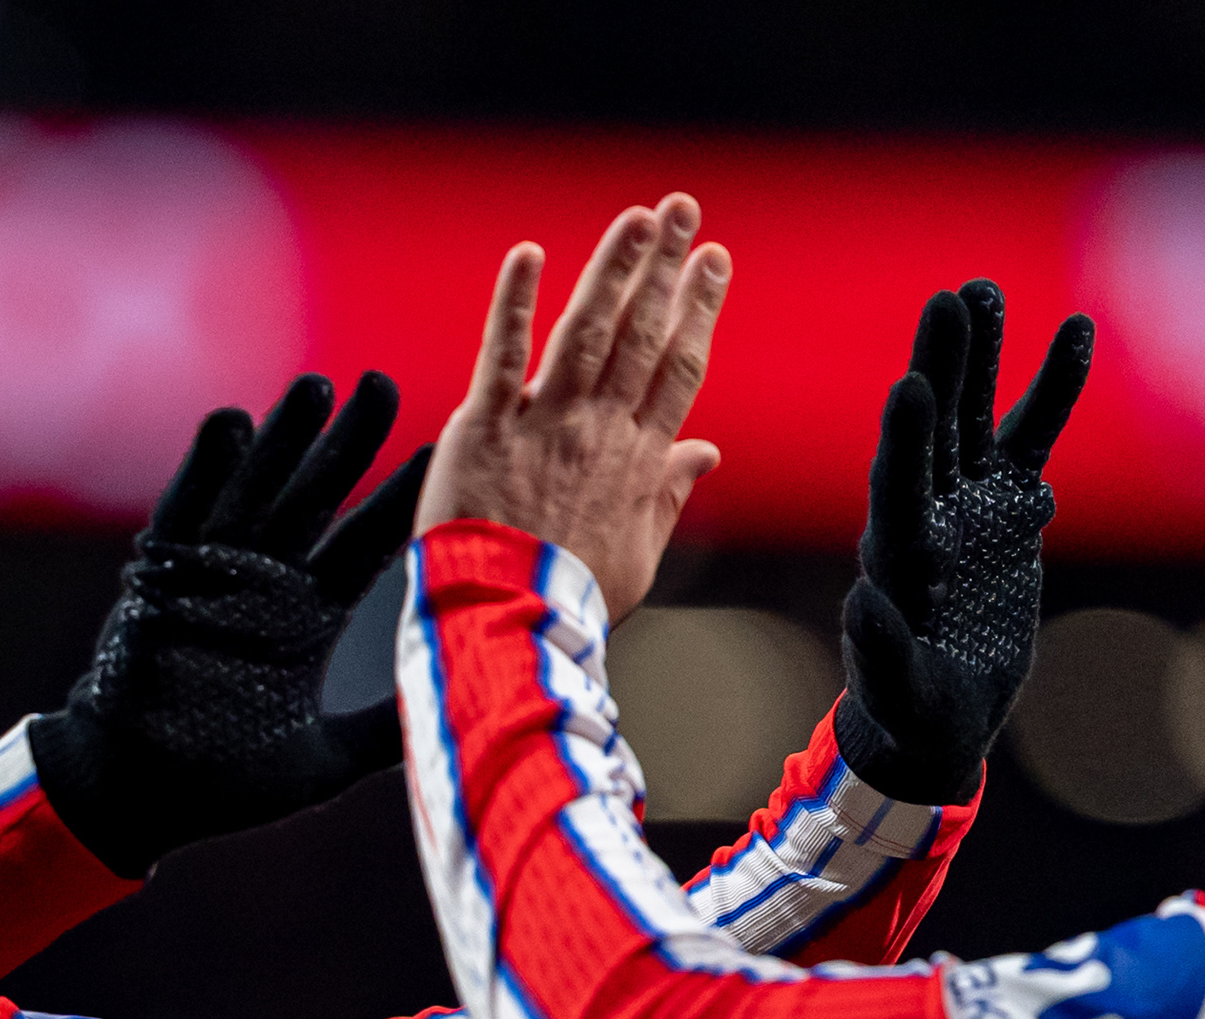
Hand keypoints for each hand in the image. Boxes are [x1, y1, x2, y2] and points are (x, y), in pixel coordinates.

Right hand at [29, 369, 433, 875]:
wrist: (138, 793)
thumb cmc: (228, 783)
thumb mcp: (324, 759)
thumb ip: (382, 733)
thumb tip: (457, 718)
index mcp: (310, 619)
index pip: (367, 545)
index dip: (400, 500)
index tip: (443, 453)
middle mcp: (268, 585)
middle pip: (317, 498)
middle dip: (349, 443)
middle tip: (382, 386)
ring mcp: (215, 575)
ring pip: (257, 491)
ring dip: (283, 439)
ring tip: (315, 388)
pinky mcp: (163, 577)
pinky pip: (186, 511)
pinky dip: (205, 469)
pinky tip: (231, 424)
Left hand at [418, 196, 729, 619]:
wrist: (509, 622)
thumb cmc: (572, 598)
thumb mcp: (640, 556)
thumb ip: (670, 496)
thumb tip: (706, 452)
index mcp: (639, 460)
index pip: (678, 368)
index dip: (700, 308)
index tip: (716, 261)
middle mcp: (601, 430)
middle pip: (642, 334)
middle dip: (667, 267)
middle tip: (685, 209)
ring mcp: (546, 424)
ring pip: (587, 330)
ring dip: (614, 267)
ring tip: (639, 217)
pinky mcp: (487, 425)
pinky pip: (502, 353)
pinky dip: (515, 302)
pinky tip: (529, 254)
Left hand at [831, 279, 1090, 802]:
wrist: (938, 713)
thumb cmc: (911, 710)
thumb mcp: (899, 690)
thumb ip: (883, 648)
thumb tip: (864, 602)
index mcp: (897, 553)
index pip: (899, 484)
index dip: (906, 439)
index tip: (911, 385)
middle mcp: (927, 512)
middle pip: (934, 430)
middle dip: (942, 368)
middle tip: (951, 301)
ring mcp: (967, 501)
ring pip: (976, 417)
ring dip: (983, 357)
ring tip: (984, 290)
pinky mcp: (1007, 505)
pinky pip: (1035, 436)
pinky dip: (1055, 386)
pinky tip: (1077, 330)